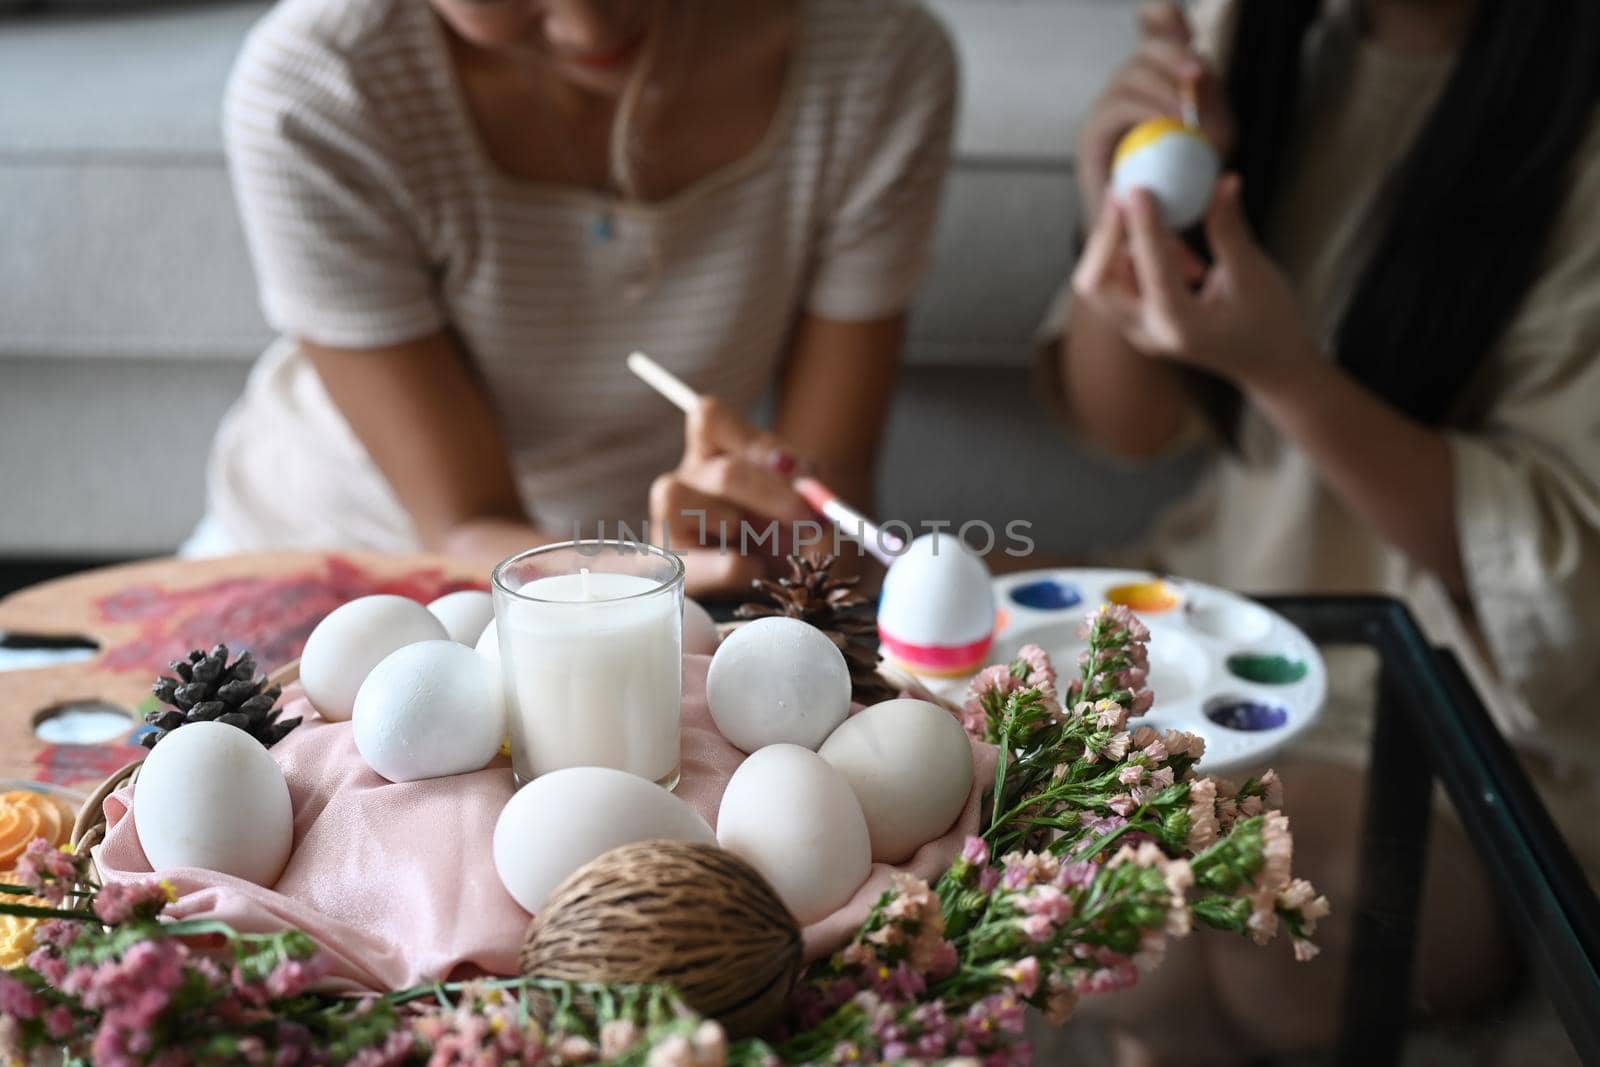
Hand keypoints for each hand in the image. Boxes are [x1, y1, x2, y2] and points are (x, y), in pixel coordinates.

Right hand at [649, 397, 813, 595]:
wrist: (782, 577)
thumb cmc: (788, 527)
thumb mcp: (805, 495)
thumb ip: (806, 481)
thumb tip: (803, 476)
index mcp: (714, 451)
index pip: (709, 418)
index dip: (750, 441)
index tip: (791, 467)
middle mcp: (687, 479)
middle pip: (720, 472)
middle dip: (772, 496)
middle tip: (807, 517)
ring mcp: (670, 521)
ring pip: (674, 499)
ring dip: (731, 520)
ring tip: (764, 540)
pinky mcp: (673, 565)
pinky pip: (692, 562)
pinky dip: (733, 567)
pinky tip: (757, 570)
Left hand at [1074, 175, 1316, 389]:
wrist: (1268, 364)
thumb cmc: (1269, 322)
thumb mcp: (1253, 274)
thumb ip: (1228, 229)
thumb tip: (1223, 182)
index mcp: (1181, 326)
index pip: (1151, 270)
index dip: (1143, 225)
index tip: (1138, 189)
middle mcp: (1149, 334)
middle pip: (1096, 284)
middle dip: (1106, 237)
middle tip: (1126, 197)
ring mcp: (1139, 332)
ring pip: (1101, 282)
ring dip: (1126, 247)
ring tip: (1184, 247)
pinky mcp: (1138, 324)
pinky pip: (1118, 284)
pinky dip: (1136, 259)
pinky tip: (1182, 259)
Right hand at [1077, 1, 1235, 223]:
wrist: (1152, 228)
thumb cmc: (1186, 182)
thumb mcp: (1215, 137)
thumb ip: (1213, 102)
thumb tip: (1200, 75)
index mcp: (1159, 77)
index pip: (1154, 29)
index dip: (1161, 16)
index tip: (1171, 17)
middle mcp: (1129, 85)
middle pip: (1146, 48)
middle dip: (1173, 54)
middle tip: (1197, 76)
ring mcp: (1108, 106)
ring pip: (1130, 75)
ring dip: (1162, 89)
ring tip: (1186, 116)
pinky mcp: (1093, 133)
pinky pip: (1118, 106)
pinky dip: (1145, 109)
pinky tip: (1167, 123)